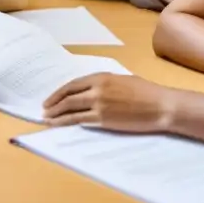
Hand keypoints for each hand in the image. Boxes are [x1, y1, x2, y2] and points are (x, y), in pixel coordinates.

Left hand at [43, 73, 174, 131]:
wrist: (159, 105)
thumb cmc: (145, 92)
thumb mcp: (121, 80)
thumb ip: (104, 84)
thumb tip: (92, 90)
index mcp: (100, 77)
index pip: (72, 84)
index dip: (58, 92)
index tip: (50, 98)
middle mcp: (96, 89)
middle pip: (68, 96)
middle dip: (53, 104)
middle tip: (44, 110)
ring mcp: (98, 104)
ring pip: (70, 109)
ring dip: (56, 115)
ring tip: (46, 119)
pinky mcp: (103, 119)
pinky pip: (80, 120)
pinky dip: (67, 122)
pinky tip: (61, 125)